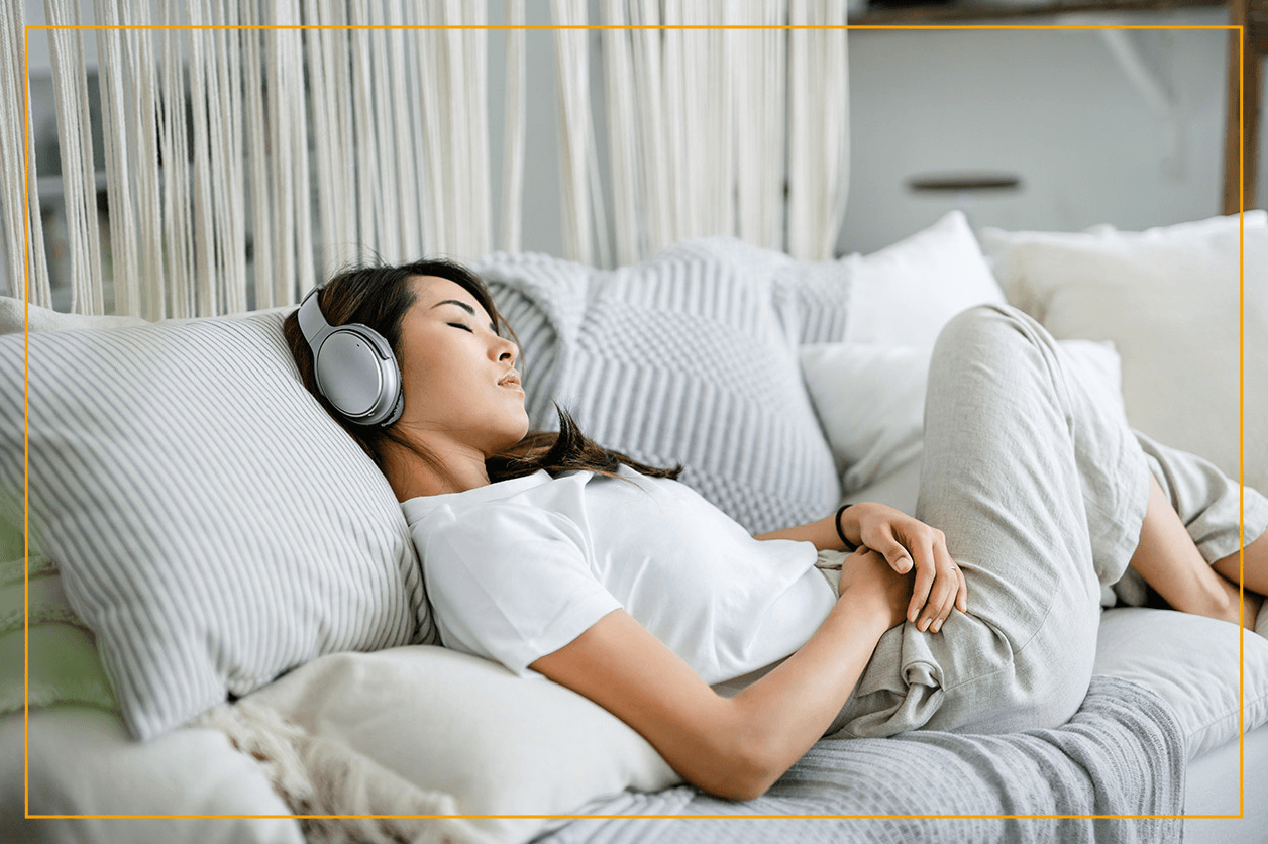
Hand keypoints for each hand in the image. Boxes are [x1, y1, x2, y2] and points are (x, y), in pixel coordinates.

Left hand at [839, 502, 966, 632]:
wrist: (879, 517)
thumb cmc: (874, 527)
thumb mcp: (876, 536)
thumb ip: (890, 550)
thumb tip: (907, 568)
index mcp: (921, 534)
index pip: (928, 570)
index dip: (921, 594)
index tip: (912, 615)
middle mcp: (936, 539)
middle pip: (945, 577)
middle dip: (935, 605)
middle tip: (923, 627)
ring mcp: (941, 547)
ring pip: (952, 578)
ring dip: (946, 604)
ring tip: (933, 626)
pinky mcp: (941, 554)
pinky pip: (955, 575)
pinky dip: (957, 592)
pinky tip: (958, 609)